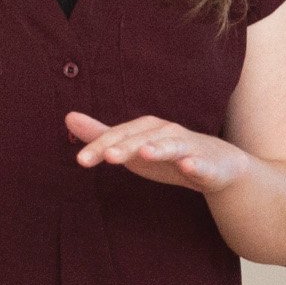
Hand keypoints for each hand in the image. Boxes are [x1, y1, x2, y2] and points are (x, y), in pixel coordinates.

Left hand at [66, 111, 247, 192]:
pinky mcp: (207, 164)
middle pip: (142, 139)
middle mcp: (166, 133)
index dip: (100, 147)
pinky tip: (187, 166)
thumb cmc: (168, 156)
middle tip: (106, 157)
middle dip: (125, 147)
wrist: (218, 167)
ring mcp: (189, 147)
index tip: (81, 161)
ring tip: (144, 153)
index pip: (118, 136)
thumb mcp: (131, 147)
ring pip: (172, 146)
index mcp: (146, 129)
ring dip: (159, 149)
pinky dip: (195, 164)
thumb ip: (101, 135)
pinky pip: (200, 164)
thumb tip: (67, 117)